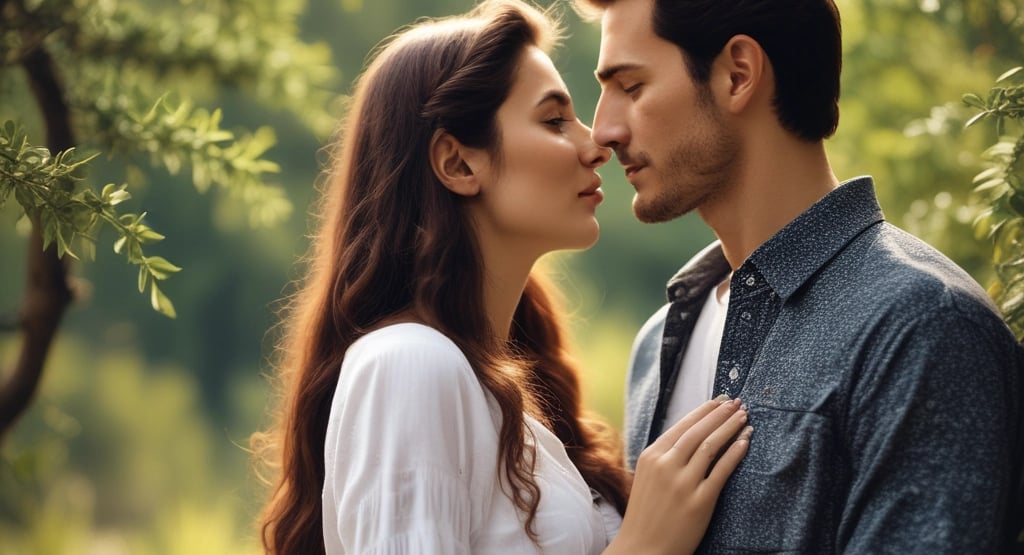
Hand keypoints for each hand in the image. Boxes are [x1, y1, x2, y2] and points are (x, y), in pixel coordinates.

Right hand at [604, 398, 751, 554]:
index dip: (704, 411)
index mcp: (651, 457)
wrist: (642, 549)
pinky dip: (735, 454)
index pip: (682, 426)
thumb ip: (664, 457)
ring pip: (711, 447)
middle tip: (737, 403)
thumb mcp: (647, 477)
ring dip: (730, 428)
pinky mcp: (699, 501)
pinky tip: (745, 442)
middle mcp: (665, 466)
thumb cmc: (646, 515)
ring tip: (744, 418)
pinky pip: (722, 471)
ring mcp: (683, 483)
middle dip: (720, 414)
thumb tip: (690, 436)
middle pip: (698, 432)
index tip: (720, 401)